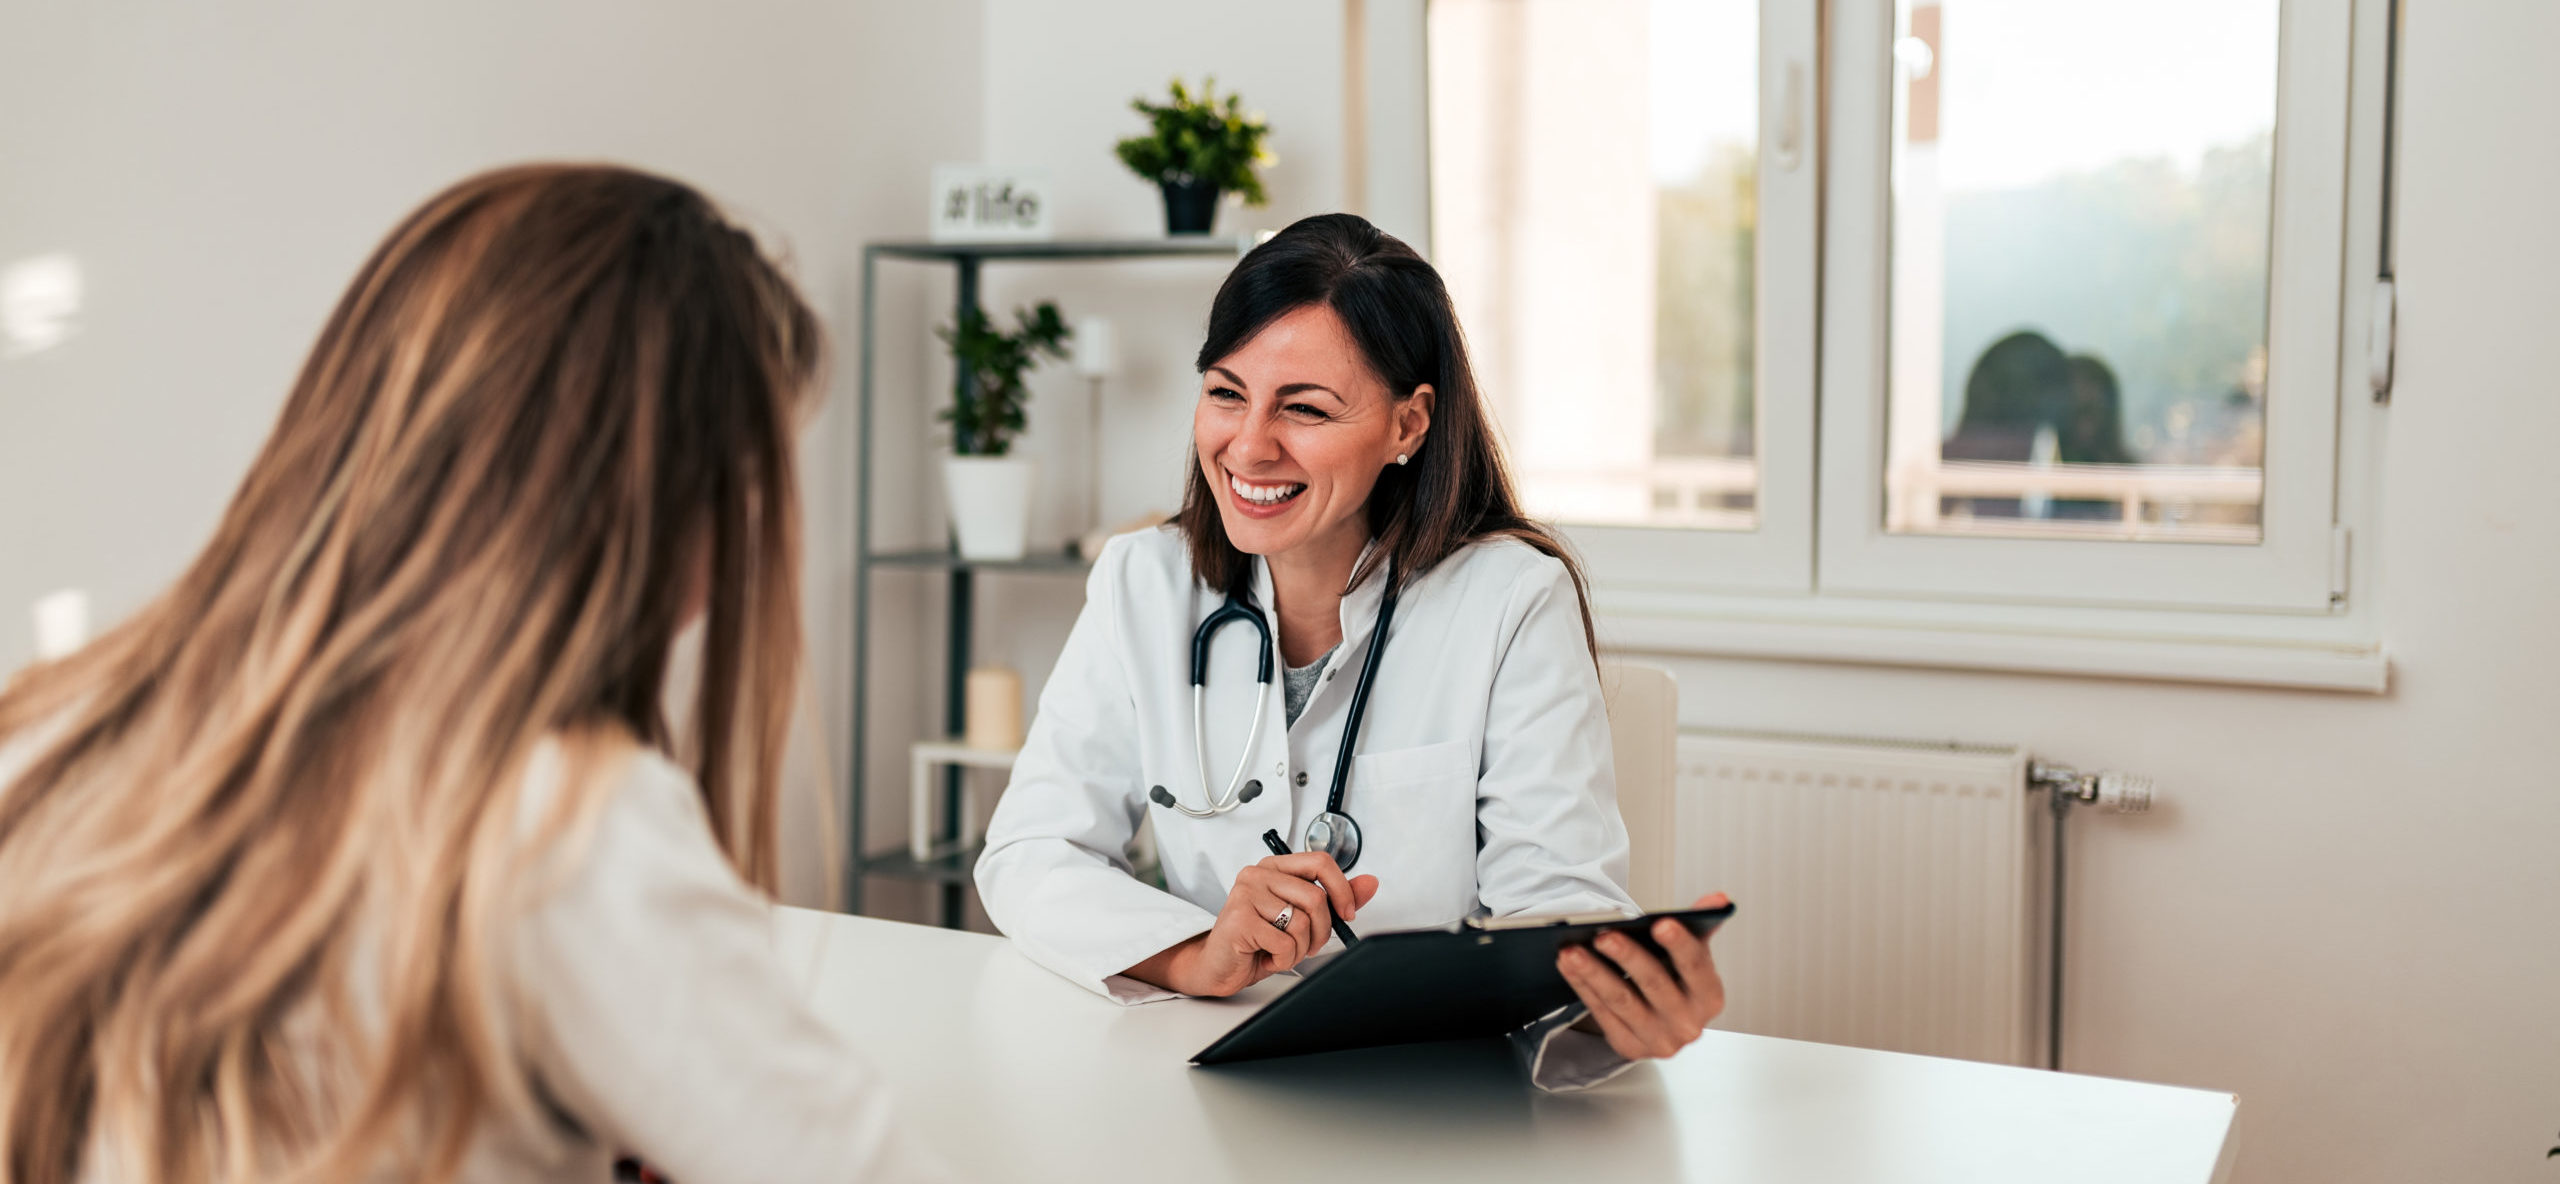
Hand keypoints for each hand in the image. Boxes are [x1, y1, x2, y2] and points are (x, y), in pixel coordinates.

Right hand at [1125, 853, 1379, 996]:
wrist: (1218, 966)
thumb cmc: (1257, 941)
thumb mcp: (1301, 918)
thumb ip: (1334, 899)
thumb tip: (1370, 883)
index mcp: (1274, 867)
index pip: (1320, 862)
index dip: (1342, 889)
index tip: (1348, 913)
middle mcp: (1257, 874)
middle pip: (1316, 898)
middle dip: (1322, 931)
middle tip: (1309, 945)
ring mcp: (1245, 895)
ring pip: (1302, 923)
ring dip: (1300, 949)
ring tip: (1281, 950)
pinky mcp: (1239, 920)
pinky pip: (1285, 944)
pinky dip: (1283, 960)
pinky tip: (1266, 957)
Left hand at [1554, 891, 1728, 1061]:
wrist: (1664, 1023)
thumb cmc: (1677, 981)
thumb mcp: (1692, 954)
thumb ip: (1700, 924)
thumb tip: (1717, 899)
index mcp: (1709, 997)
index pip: (1696, 967)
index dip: (1679, 945)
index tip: (1661, 923)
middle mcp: (1687, 1024)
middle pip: (1654, 984)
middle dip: (1628, 957)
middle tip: (1604, 935)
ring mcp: (1658, 1039)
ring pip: (1621, 1001)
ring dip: (1594, 973)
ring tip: (1572, 949)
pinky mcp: (1630, 1046)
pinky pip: (1601, 1013)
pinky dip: (1582, 986)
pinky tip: (1568, 965)